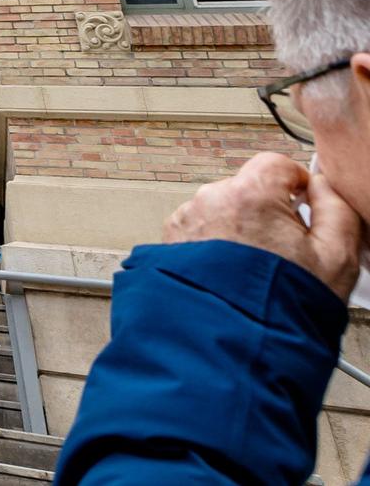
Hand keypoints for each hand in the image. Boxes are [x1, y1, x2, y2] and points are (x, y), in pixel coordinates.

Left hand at [164, 152, 362, 299]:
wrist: (235, 343)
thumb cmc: (285, 302)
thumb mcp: (337, 255)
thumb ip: (336, 207)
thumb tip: (322, 185)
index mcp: (250, 194)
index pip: (276, 164)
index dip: (296, 183)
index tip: (304, 204)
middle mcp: (210, 199)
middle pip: (247, 188)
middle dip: (267, 211)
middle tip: (284, 249)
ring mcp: (186, 219)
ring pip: (223, 210)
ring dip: (240, 229)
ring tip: (256, 267)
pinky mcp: (171, 240)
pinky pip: (201, 229)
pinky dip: (216, 244)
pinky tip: (232, 273)